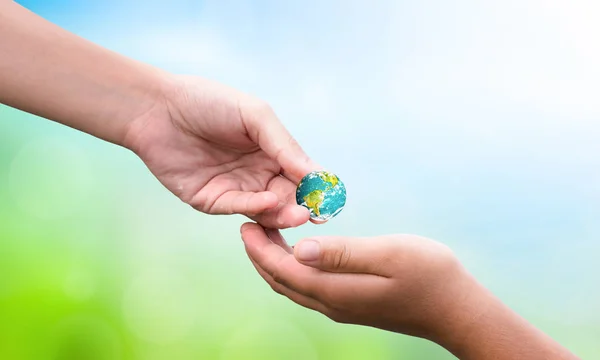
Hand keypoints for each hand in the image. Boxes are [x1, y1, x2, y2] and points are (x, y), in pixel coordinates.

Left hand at [124, 76, 319, 227]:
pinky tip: (269, 201)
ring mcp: (235, 189)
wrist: (157, 108)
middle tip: (314, 213)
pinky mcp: (212, 200)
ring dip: (283, 212)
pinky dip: (255, 207)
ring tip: (298, 213)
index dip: (315, 186)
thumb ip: (283, 143)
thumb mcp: (254, 115)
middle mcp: (256, 174)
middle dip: (301, 206)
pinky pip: (238, 207)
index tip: (331, 195)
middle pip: (286, 196)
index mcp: (271, 152)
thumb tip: (314, 173)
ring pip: (265, 209)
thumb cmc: (208, 102)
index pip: (300, 174)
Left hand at [240, 222, 462, 338]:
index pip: (283, 271)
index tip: (245, 224)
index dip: (260, 249)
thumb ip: (342, 252)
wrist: (457, 309)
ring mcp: (342, 308)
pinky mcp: (351, 305)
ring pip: (294, 287)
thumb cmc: (429, 275)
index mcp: (336, 290)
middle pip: (282, 282)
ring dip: (275, 263)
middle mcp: (333, 304)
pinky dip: (293, 270)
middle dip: (260, 255)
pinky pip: (309, 289)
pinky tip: (299, 252)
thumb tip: (299, 249)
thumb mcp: (388, 255)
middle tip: (249, 225)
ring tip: (267, 235)